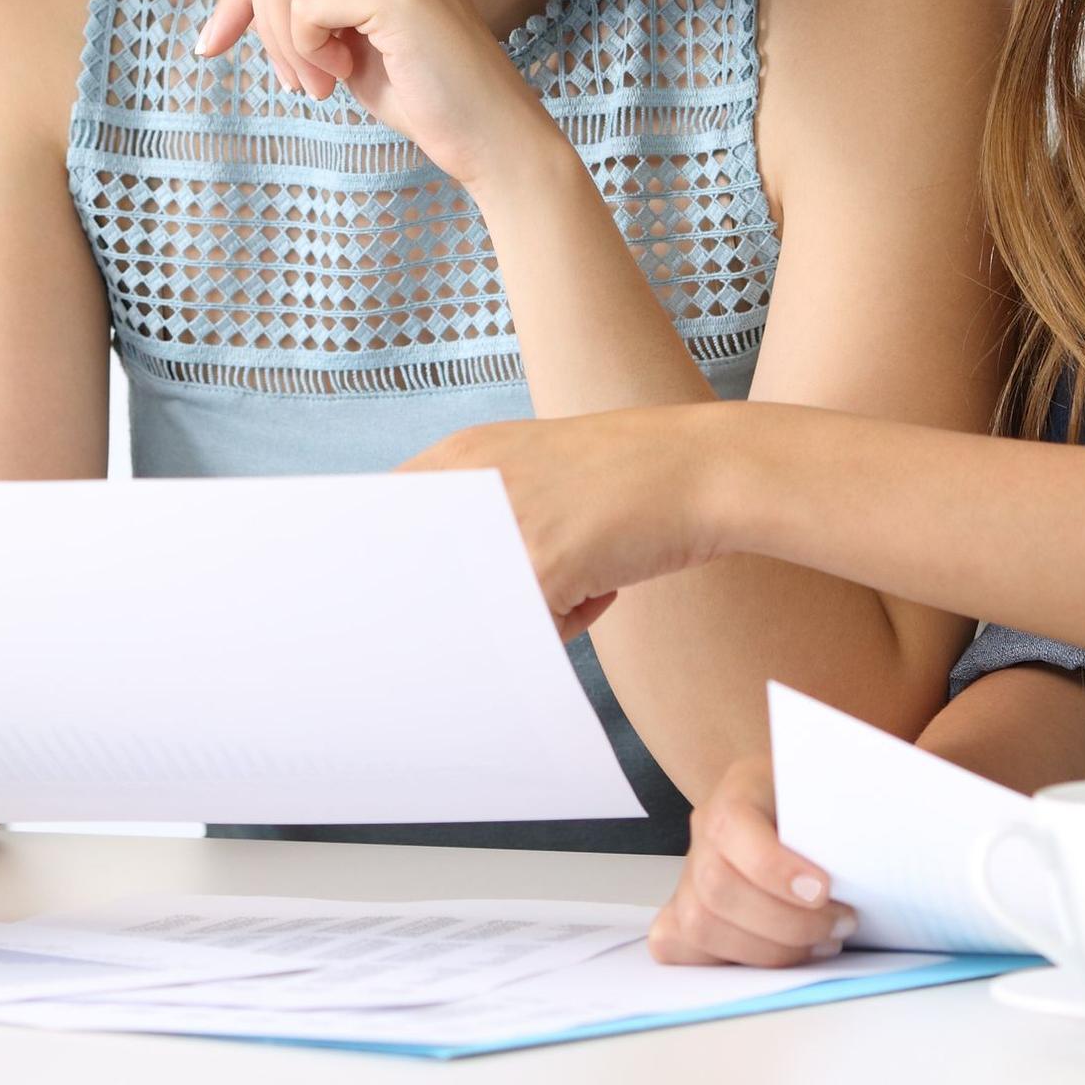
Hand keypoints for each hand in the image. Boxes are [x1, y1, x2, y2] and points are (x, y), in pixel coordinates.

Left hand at [193, 0, 556, 188]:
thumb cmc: (418, 89)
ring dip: (281, 44)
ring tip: (319, 82)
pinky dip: (305, 52)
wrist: (489, 135)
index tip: (213, 42)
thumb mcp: (343, 33)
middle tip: (296, 81)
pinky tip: (342, 75)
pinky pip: (302, 8)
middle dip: (258, 24)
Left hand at [401, 407, 742, 632]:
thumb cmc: (628, 479)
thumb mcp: (533, 470)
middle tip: (526, 592)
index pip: (381, 520)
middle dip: (454, 604)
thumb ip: (479, 510)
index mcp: (461, 455)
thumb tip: (426, 587)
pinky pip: (536, 629)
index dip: (394, 568)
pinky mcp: (543, 566)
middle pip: (421, 577)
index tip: (400, 599)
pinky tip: (603, 581)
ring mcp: (504, 523)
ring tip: (578, 570)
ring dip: (527, 608)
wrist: (704, 469)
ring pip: (482, 610)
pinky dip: (570, 621)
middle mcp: (471, 481)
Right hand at [648, 755, 852, 966]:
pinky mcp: (681, 910)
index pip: (733, 825)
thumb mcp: (839, 789)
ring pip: (699, 925)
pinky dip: (720, 961)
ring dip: (768, 951)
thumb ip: (854, 811)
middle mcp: (704, 830)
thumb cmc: (819, 806)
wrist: (787, 805)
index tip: (823, 891)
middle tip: (841, 924)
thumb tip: (885, 844)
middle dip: (787, 923)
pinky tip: (772, 958)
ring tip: (821, 944)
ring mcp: (688, 873)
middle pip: (717, 887)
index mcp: (739, 789)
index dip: (773, 867)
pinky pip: (676, 943)